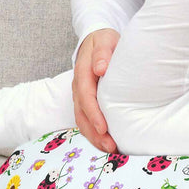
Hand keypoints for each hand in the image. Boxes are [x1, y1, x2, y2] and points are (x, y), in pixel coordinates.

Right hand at [72, 28, 119, 152]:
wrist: (96, 39)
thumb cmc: (104, 40)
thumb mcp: (105, 40)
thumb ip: (103, 53)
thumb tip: (100, 68)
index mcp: (83, 73)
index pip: (86, 97)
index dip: (94, 114)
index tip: (104, 128)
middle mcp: (78, 87)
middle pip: (82, 114)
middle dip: (94, 133)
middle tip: (110, 147)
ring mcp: (80, 95)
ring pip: (82, 120)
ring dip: (94, 136)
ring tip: (109, 149)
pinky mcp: (85, 100)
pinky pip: (86, 119)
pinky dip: (94, 132)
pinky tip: (105, 142)